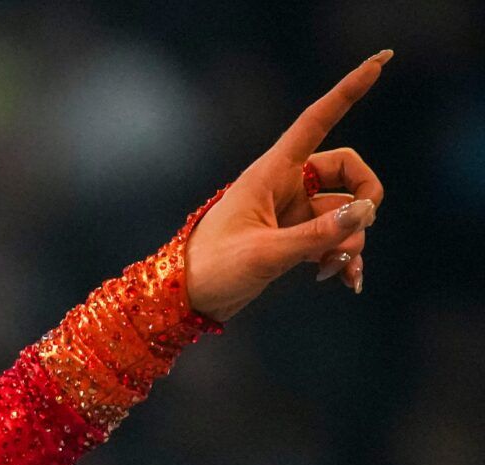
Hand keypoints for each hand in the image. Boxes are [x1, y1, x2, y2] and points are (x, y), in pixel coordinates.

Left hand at [184, 51, 390, 321]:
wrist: (185, 301)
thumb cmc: (212, 268)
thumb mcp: (266, 252)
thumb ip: (317, 234)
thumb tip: (365, 211)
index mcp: (271, 173)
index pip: (317, 120)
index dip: (349, 91)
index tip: (381, 61)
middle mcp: (284, 186)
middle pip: (348, 170)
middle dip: (365, 198)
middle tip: (360, 228)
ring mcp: (291, 213)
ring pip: (344, 212)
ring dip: (351, 240)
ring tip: (338, 270)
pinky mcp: (292, 238)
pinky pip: (333, 237)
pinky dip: (343, 255)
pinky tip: (347, 280)